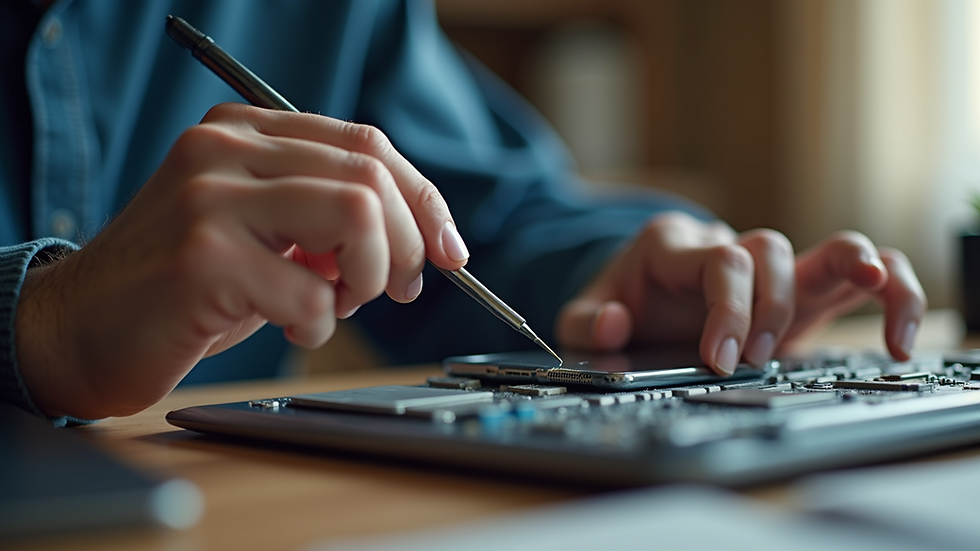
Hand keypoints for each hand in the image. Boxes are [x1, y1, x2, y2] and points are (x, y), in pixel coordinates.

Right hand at [16, 103, 469, 418]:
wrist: (75, 329)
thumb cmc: (182, 289)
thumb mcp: (263, 234)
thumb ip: (328, 217)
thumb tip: (423, 237)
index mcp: (245, 132)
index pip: (368, 146)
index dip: (424, 202)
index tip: (450, 252)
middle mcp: (225, 150)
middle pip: (372, 175)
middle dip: (408, 245)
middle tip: (397, 290)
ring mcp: (211, 197)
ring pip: (357, 215)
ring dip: (370, 276)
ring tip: (334, 301)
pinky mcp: (203, 256)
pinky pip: (313, 291)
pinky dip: (321, 322)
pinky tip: (288, 323)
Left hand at [555, 212, 925, 373]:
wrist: (638, 293)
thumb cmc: (621, 302)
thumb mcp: (583, 316)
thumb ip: (585, 323)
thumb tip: (613, 323)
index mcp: (673, 246)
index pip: (719, 260)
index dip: (729, 308)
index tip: (722, 358)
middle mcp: (727, 245)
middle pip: (769, 251)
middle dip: (767, 311)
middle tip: (751, 361)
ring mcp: (770, 265)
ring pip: (826, 245)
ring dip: (851, 281)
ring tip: (883, 323)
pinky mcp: (800, 286)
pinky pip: (855, 268)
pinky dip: (889, 289)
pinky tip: (899, 334)